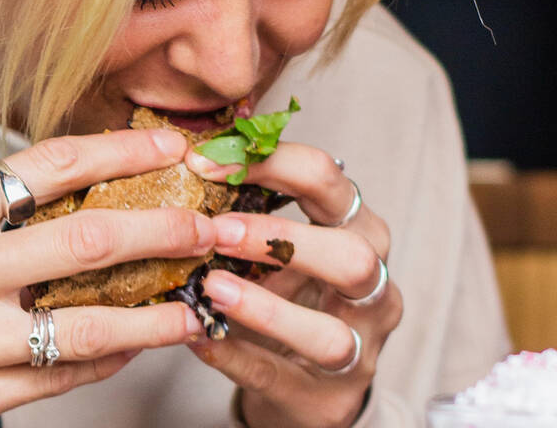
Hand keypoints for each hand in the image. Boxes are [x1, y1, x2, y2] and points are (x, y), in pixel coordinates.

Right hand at [0, 128, 216, 427]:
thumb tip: (75, 197)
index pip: (48, 164)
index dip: (122, 150)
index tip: (172, 145)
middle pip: (89, 237)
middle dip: (168, 228)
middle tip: (213, 224)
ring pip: (92, 320)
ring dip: (159, 311)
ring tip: (197, 303)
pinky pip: (64, 374)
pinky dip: (110, 357)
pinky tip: (135, 343)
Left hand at [184, 143, 401, 427]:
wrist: (305, 380)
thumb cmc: (286, 294)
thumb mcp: (274, 245)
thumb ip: (244, 208)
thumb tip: (183, 158)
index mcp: (357, 229)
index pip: (327, 179)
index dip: (268, 164)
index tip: (203, 162)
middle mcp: (372, 286)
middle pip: (354, 256)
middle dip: (284, 240)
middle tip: (217, 231)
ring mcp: (359, 348)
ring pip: (330, 332)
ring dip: (265, 308)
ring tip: (210, 287)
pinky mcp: (328, 399)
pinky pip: (280, 377)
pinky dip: (235, 355)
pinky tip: (197, 337)